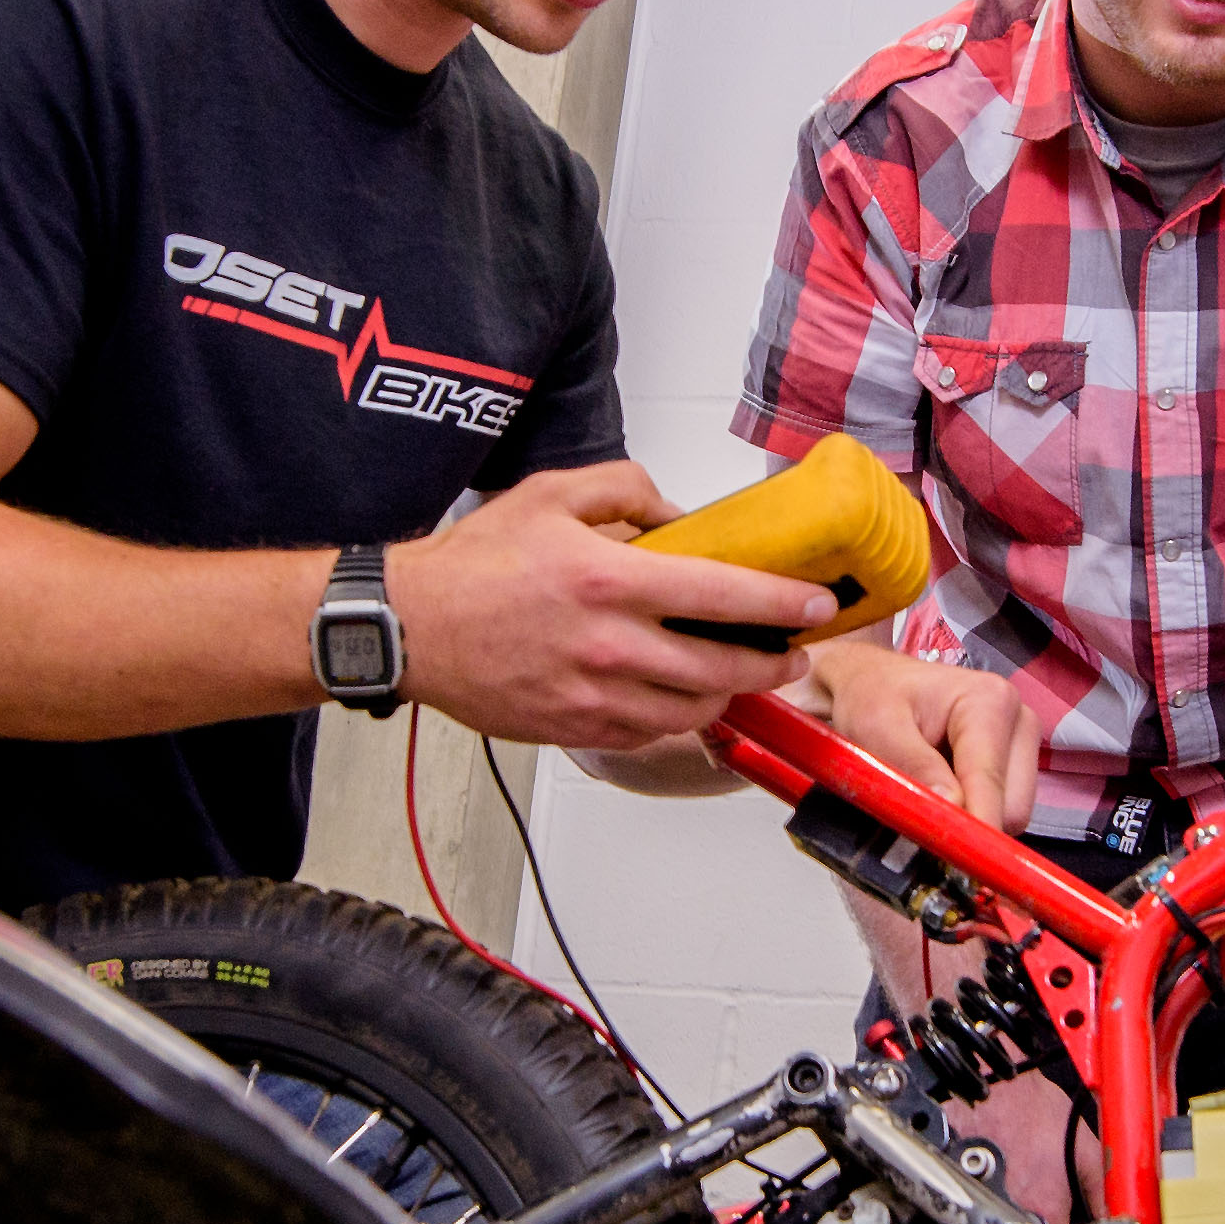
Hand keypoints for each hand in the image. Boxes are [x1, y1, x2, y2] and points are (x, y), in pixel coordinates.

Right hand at [389, 462, 830, 751]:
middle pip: (721, 669)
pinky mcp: (573, 728)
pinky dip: (675, 717)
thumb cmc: (473, 565)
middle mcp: (606, 644)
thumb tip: (680, 516)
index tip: (815, 604)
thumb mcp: (551, 495)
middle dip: (771, 663)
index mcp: (607, 579)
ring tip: (742, 676)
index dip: (782, 604)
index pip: (723, 597)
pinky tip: (681, 697)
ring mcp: (591, 696)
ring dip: (729, 696)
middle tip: (792, 652)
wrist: (409, 627)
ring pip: (690, 711)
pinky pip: (646, 733)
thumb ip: (626, 490)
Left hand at [789, 638, 1034, 826]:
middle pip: (1011, 807)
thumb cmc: (871, 696)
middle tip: (921, 820)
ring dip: (970, 820)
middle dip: (970, 824)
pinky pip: (1000, 812)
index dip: (974, 827)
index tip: (957, 862)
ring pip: (1010, 816)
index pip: (990, 781)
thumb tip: (954, 807)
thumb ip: (915, 767)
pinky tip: (944, 792)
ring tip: (929, 793)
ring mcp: (1019, 745)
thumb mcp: (877, 727)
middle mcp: (1018, 721)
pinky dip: (971, 815)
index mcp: (990, 701)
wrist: (869, 683)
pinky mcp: (1013, 767)